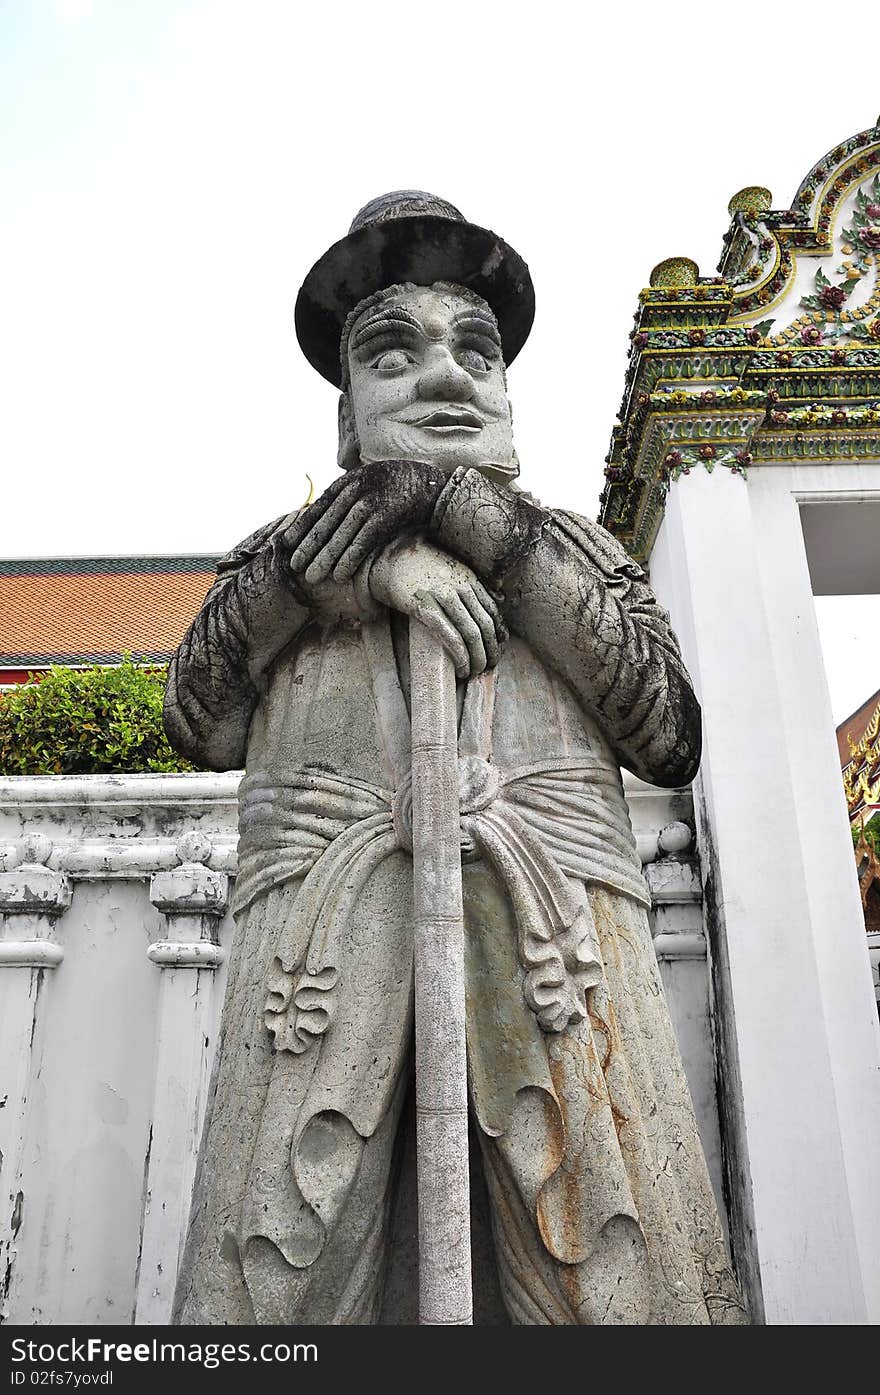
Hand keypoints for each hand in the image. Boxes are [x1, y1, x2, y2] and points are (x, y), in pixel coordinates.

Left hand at [280, 459, 446, 585]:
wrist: (436, 487)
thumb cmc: (403, 489)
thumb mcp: (373, 483)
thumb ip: (353, 495)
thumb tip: (330, 515)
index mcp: (352, 479)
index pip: (320, 505)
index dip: (303, 525)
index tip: (287, 543)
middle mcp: (359, 487)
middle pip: (327, 521)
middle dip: (310, 545)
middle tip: (294, 566)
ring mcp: (374, 499)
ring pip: (342, 532)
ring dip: (326, 556)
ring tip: (312, 577)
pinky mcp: (389, 513)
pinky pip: (364, 540)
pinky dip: (351, 557)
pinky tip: (340, 575)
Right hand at [368, 536, 506, 678]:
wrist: (389, 559)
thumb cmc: (422, 567)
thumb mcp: (453, 569)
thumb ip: (475, 583)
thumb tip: (500, 597)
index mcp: (469, 579)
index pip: (493, 612)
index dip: (498, 636)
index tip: (496, 651)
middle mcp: (459, 587)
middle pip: (485, 626)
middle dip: (490, 651)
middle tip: (489, 667)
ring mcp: (442, 597)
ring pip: (471, 633)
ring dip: (476, 657)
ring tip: (474, 672)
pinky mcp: (424, 607)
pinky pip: (449, 635)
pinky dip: (459, 655)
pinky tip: (461, 667)